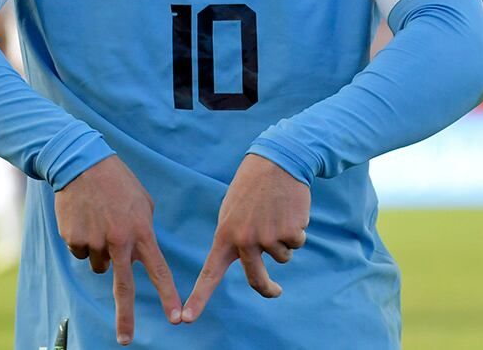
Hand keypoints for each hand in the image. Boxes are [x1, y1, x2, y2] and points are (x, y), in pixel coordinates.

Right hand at [54, 156, 181, 344]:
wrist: (81, 163)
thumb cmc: (117, 182)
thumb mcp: (142, 203)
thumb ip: (144, 231)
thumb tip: (136, 258)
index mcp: (140, 231)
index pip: (158, 270)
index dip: (168, 296)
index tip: (176, 319)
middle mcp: (118, 240)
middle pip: (124, 287)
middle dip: (125, 317)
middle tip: (126, 340)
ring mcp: (94, 241)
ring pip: (99, 265)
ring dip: (101, 253)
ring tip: (100, 222)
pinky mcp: (73, 239)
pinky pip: (81, 253)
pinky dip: (83, 241)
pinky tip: (84, 219)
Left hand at [182, 154, 309, 322]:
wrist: (277, 162)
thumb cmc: (252, 187)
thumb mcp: (232, 211)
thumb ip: (234, 238)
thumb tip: (248, 262)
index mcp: (225, 235)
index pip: (209, 273)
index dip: (198, 298)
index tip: (186, 320)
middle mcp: (245, 240)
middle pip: (257, 280)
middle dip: (268, 289)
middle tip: (276, 291)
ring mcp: (268, 237)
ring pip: (282, 258)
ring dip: (283, 240)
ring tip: (276, 213)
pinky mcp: (290, 232)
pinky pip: (297, 243)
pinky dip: (296, 230)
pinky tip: (289, 210)